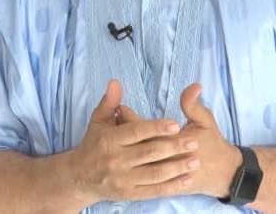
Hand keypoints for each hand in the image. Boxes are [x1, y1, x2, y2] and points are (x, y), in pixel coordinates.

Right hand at [71, 79, 202, 202]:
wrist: (80, 177)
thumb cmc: (93, 143)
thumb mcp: (99, 120)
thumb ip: (110, 102)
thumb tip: (115, 82)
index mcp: (110, 139)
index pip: (136, 132)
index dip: (156, 128)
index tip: (175, 125)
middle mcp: (116, 160)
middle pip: (149, 153)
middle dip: (173, 148)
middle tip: (193, 142)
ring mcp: (123, 179)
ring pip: (154, 174)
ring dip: (176, 168)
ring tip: (195, 160)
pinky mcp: (129, 194)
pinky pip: (153, 191)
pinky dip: (171, 186)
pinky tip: (186, 180)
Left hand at [117, 82, 240, 198]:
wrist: (220, 174)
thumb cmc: (212, 143)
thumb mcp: (205, 121)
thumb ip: (193, 104)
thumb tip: (193, 85)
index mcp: (170, 141)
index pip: (140, 127)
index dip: (127, 116)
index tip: (120, 108)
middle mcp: (161, 159)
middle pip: (132, 144)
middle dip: (120, 130)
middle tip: (112, 118)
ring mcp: (159, 174)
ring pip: (133, 160)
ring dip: (123, 147)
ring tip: (116, 134)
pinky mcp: (159, 185)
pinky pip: (139, 174)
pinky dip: (130, 163)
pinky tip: (126, 152)